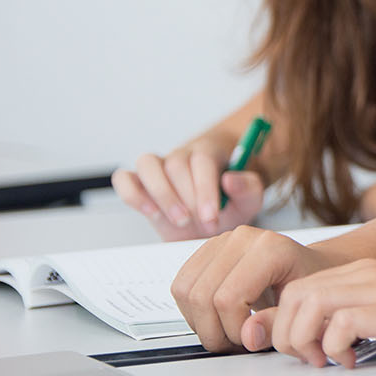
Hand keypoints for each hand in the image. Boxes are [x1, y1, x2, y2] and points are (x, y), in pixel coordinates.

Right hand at [113, 147, 264, 239]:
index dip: (205, 189)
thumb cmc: (232, 199)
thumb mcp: (251, 197)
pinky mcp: (142, 185)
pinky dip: (132, 194)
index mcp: (211, 151)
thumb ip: (248, 187)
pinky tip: (151, 213)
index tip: (212, 216)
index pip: (203, 161)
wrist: (216, 211)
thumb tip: (230, 179)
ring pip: (147, 164)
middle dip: (189, 199)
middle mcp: (183, 155)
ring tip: (180, 220)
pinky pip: (125, 179)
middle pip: (176, 165)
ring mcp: (160, 168)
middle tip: (204, 224)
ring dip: (161, 194)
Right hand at [171, 227, 340, 350]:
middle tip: (234, 342)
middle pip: (202, 296)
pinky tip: (215, 318)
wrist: (305, 266)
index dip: (232, 330)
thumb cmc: (306, 284)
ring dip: (200, 323)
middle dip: (214, 331)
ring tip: (226, 331)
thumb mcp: (299, 308)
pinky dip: (191, 310)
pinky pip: (181, 285)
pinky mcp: (207, 249)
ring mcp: (222, 240)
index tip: (248, 340)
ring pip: (185, 292)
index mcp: (270, 249)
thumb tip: (247, 337)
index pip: (228, 299)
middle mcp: (242, 238)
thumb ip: (274, 325)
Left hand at [250, 261, 375, 367]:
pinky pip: (340, 322)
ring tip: (328, 360)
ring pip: (307, 304)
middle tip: (311, 360)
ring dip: (305, 340)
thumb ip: (362, 315)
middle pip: (293, 294)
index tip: (304, 352)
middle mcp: (368, 274)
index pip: (298, 288)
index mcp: (366, 272)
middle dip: (287, 334)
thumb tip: (323, 340)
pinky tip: (354, 359)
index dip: (288, 324)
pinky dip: (335, 346)